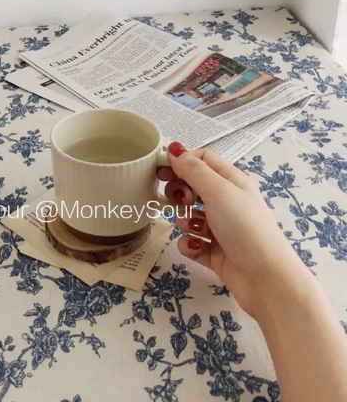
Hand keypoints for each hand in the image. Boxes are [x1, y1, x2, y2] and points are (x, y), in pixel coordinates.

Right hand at [158, 143, 307, 317]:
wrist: (266, 279)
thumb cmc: (244, 227)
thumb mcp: (218, 191)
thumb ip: (193, 169)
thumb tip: (174, 147)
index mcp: (231, 181)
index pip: (201, 160)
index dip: (180, 162)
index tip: (161, 170)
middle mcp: (226, 201)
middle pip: (191, 186)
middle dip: (179, 193)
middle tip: (179, 200)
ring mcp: (219, 227)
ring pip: (188, 215)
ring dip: (185, 221)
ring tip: (197, 230)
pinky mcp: (213, 251)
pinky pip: (190, 241)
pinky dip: (190, 244)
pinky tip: (198, 248)